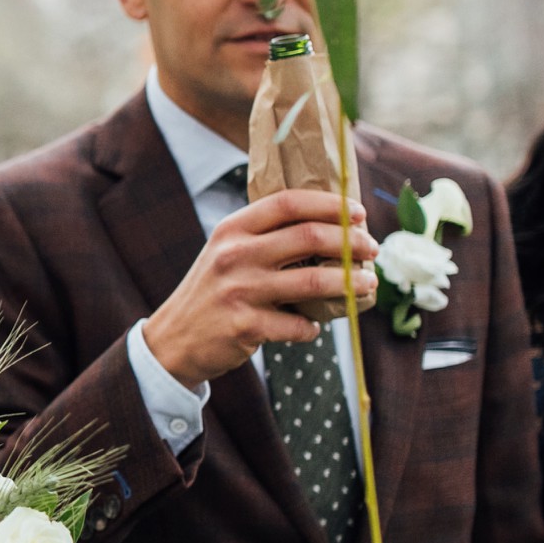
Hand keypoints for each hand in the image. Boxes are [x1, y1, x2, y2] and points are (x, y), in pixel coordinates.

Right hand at [139, 190, 378, 386]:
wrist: (173, 339)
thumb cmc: (213, 292)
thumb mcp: (227, 253)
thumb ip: (265, 238)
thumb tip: (332, 230)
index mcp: (232, 229)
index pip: (288, 203)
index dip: (330, 205)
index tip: (358, 214)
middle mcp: (235, 255)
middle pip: (308, 237)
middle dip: (350, 242)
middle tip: (370, 249)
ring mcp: (240, 291)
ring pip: (314, 282)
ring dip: (350, 284)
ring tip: (367, 285)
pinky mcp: (245, 326)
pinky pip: (298, 326)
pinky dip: (312, 328)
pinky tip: (311, 327)